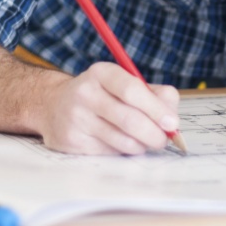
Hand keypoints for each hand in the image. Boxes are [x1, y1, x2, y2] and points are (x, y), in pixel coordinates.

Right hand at [34, 62, 179, 154]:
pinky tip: (120, 143)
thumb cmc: (100, 96)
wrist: (52, 106)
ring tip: (143, 141)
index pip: (132, 90)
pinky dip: (123, 151)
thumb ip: (154, 94)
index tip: (172, 122)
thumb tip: (172, 114)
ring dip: (141, 145)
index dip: (156, 108)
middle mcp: (85, 93)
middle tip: (163, 140)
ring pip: (122, 140)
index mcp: (101, 73)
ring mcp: (76, 118)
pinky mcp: (72, 141)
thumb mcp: (123, 84)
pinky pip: (109, 152)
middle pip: (129, 119)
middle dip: (154, 134)